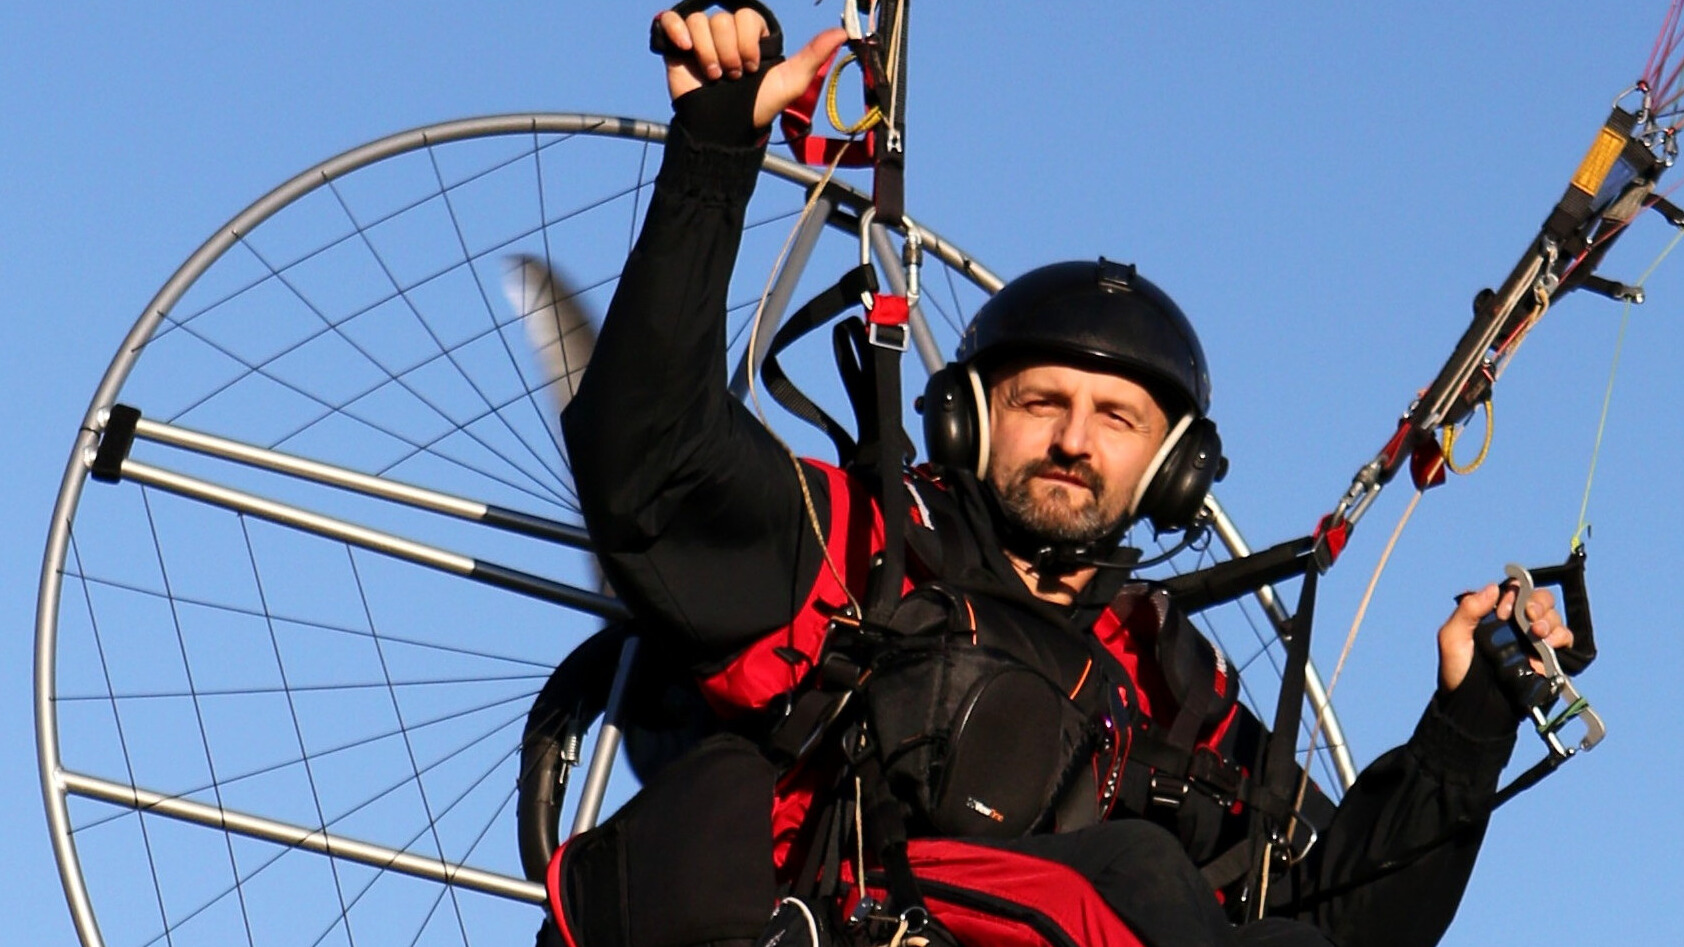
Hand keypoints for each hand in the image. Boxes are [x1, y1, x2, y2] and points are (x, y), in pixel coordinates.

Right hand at [655, 9, 847, 126]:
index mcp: (752, 33)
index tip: (751, 68)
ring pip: (701, 22)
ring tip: (714, 77)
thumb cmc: (759, 106)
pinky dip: (677, 30)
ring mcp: (701, 37)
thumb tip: (842, 32)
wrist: (725, 129)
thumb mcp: (790, 82)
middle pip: (723, 20)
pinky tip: (685, 49)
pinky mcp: (677, 45)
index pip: (748, 16)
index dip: (748, 42)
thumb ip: (814, 55)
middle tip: (733, 76)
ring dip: (709, 53)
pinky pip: (672, 19)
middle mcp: (726, 31)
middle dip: (729, 53)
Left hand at [1437, 581, 1574, 691]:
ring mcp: (1533, 640)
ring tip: (1537, 633)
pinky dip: (1562, 637)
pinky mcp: (1548, 657)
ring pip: (1553, 617)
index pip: (1514, 591)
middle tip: (1529, 616)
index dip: (1514, 594)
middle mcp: (1516, 624)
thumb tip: (1493, 587)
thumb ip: (1467, 610)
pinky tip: (1549, 644)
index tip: (1503, 611)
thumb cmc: (1458, 671)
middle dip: (1538, 603)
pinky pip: (1565, 638)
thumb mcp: (1452, 638)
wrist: (1475, 704)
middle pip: (1539, 600)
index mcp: (1493, 614)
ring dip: (1549, 620)